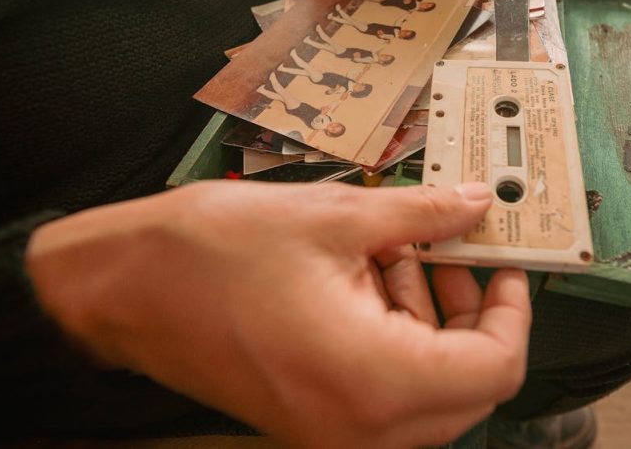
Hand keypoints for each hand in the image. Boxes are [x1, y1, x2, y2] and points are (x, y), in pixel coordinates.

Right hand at [26, 180, 530, 447]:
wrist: (118, 288)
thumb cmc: (206, 254)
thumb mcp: (333, 217)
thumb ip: (422, 214)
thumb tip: (475, 204)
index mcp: (372, 380)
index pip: (494, 368)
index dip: (512, 309)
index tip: (502, 262)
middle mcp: (357, 427)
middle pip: (467, 386)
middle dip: (469, 312)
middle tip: (452, 250)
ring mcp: (329, 431)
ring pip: (426, 391)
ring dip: (428, 321)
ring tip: (395, 252)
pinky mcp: (309, 420)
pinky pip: (382, 392)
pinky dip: (392, 337)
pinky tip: (364, 276)